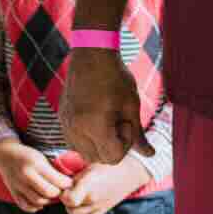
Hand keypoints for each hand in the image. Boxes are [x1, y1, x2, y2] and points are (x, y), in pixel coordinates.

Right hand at [0, 138, 72, 212]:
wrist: (5, 155)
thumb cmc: (27, 155)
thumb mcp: (41, 156)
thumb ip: (53, 168)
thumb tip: (69, 179)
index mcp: (36, 164)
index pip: (56, 181)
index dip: (67, 184)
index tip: (71, 183)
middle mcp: (26, 176)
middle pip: (48, 193)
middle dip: (58, 194)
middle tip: (63, 191)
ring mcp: (18, 186)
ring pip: (38, 202)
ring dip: (48, 201)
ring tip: (53, 196)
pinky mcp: (13, 193)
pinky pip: (26, 206)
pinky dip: (35, 207)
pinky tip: (41, 202)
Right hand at [60, 48, 152, 166]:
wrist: (92, 53)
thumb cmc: (116, 76)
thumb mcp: (131, 104)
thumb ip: (138, 134)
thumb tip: (150, 154)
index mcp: (94, 125)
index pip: (112, 158)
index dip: (125, 143)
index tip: (126, 122)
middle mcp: (76, 129)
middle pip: (99, 160)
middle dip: (113, 146)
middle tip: (118, 120)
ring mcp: (66, 125)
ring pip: (85, 154)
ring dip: (100, 145)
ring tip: (107, 120)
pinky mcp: (61, 120)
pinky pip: (75, 143)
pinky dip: (88, 139)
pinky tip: (97, 118)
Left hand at [62, 156, 148, 213]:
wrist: (128, 173)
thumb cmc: (108, 166)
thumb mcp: (89, 167)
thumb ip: (76, 178)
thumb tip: (63, 184)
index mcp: (89, 185)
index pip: (69, 199)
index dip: (63, 195)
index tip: (66, 187)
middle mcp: (93, 198)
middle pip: (70, 209)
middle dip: (67, 201)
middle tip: (71, 191)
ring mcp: (98, 207)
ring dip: (73, 208)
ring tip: (77, 198)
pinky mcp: (103, 211)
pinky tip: (83, 206)